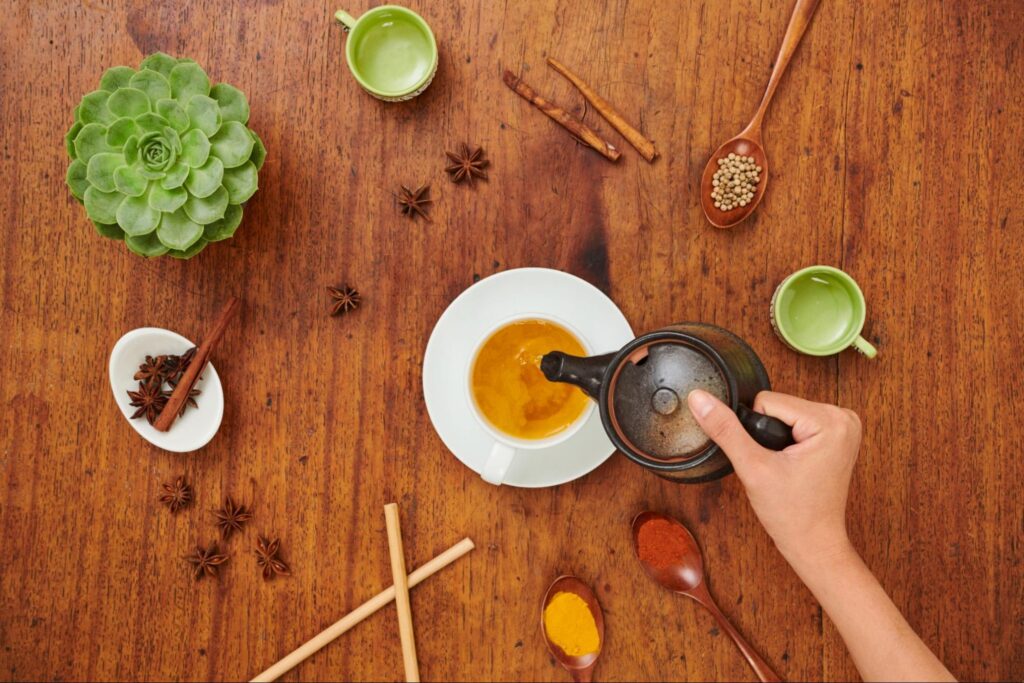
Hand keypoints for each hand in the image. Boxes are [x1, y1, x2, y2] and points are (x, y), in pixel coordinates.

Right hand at [687, 389, 860, 563]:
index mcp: (830, 420)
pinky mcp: (839, 433)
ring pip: (786, 412)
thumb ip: (725, 429)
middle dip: (770, 434)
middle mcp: (843, 417)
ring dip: (779, 437)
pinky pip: (799, 421)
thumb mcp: (752, 467)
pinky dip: (790, 440)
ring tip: (788, 467)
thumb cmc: (793, 513)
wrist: (814, 542)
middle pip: (779, 405)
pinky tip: (796, 464)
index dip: (757, 432)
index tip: (773, 460)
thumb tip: (700, 399)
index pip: (767, 401)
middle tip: (781, 466)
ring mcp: (844, 424)